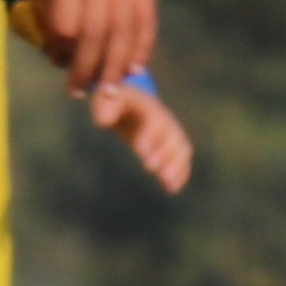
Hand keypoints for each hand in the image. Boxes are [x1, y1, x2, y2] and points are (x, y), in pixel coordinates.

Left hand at [28, 0, 156, 88]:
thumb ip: (52, 16)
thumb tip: (61, 59)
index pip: (67, 22)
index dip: (62, 48)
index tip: (59, 64)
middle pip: (97, 32)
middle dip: (87, 68)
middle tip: (78, 92)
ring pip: (124, 32)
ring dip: (116, 66)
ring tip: (108, 91)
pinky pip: (147, 23)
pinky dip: (142, 49)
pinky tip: (135, 69)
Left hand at [91, 76, 193, 192]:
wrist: (129, 103)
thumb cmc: (114, 101)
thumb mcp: (106, 98)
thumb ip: (104, 104)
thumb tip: (104, 120)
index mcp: (149, 106)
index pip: (155, 119)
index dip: (151, 135)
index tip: (141, 151)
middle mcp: (165, 118)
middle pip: (172, 135)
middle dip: (165, 153)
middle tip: (154, 169)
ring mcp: (170, 132)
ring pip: (181, 148)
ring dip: (177, 166)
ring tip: (169, 184)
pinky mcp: (171, 145)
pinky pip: (181, 158)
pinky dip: (180, 172)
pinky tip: (172, 188)